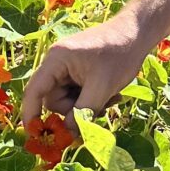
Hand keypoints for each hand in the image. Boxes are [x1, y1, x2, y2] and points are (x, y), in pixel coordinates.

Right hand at [20, 13, 153, 127]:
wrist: (138, 33)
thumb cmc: (120, 55)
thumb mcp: (101, 88)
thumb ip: (83, 113)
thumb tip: (69, 136)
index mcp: (56, 60)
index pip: (34, 92)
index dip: (31, 115)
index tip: (36, 137)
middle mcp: (57, 64)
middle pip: (54, 100)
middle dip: (74, 111)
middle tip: (98, 112)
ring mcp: (68, 68)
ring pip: (68, 100)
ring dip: (87, 107)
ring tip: (110, 99)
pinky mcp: (79, 72)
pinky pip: (78, 95)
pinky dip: (92, 100)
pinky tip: (111, 95)